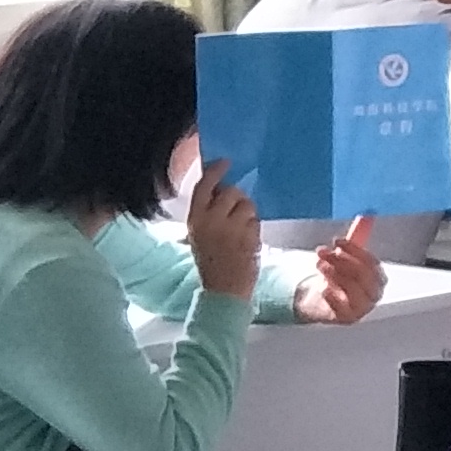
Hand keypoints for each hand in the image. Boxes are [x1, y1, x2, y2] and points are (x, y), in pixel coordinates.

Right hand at [183, 161, 262, 302]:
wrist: (223, 288)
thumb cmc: (211, 260)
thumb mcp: (199, 234)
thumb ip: (208, 213)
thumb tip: (223, 191)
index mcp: (195, 218)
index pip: (204, 186)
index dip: (215, 171)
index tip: (225, 162)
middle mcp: (211, 219)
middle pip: (231, 191)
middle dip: (237, 198)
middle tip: (236, 213)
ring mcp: (231, 227)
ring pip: (247, 204)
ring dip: (248, 213)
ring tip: (241, 230)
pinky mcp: (249, 235)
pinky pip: (256, 220)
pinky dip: (254, 227)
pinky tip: (247, 241)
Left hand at [292, 215, 383, 324]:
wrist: (322, 301)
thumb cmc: (339, 278)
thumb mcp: (348, 254)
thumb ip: (359, 236)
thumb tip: (368, 214)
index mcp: (378, 277)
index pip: (371, 262)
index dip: (355, 250)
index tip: (338, 242)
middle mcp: (374, 293)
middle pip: (362, 275)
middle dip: (342, 261)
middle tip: (324, 252)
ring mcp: (362, 307)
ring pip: (353, 290)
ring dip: (335, 275)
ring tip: (320, 264)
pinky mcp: (347, 318)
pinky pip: (343, 309)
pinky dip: (334, 298)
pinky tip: (324, 288)